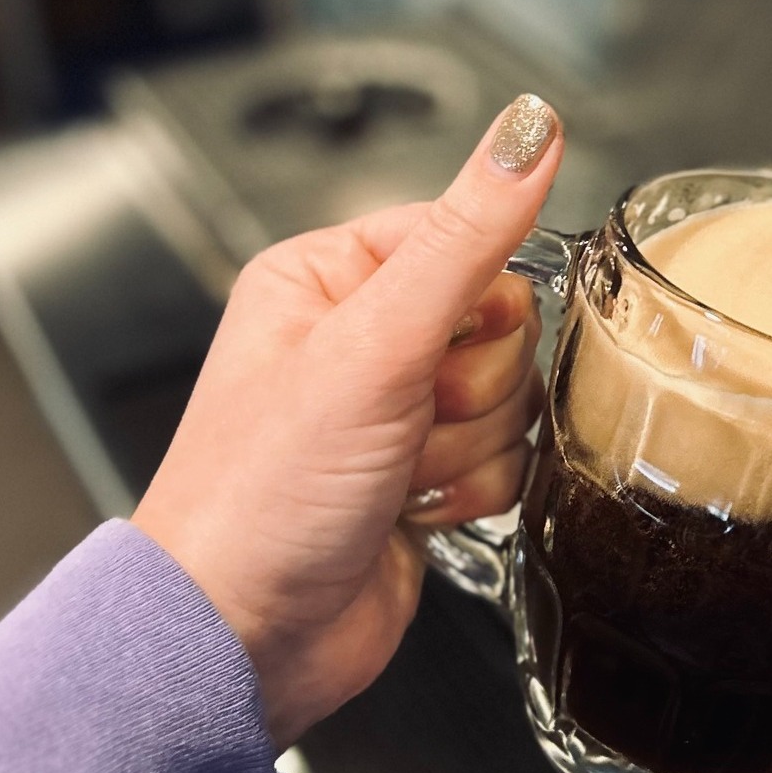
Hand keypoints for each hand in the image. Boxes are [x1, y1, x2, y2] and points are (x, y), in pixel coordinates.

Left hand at [133, 93, 562, 747]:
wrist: (241, 643)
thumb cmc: (261, 493)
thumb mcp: (374, 343)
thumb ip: (469, 234)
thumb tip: (531, 129)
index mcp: (333, 275)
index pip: (469, 238)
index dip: (474, 300)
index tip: (437, 344)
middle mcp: (367, 335)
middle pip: (504, 323)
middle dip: (469, 385)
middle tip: (403, 416)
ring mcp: (399, 408)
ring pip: (514, 394)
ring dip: (466, 445)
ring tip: (394, 472)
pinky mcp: (430, 471)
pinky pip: (510, 455)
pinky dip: (472, 490)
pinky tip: (411, 509)